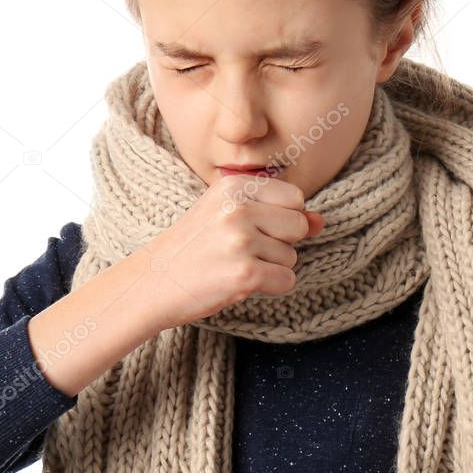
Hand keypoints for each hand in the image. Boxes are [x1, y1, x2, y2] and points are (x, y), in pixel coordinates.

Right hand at [142, 172, 324, 327]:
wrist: (152, 282)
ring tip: (233, 265)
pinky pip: (287, 280)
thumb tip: (320, 221)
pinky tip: (239, 283)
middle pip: (298, 225)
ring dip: (270, 267)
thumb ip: (276, 213)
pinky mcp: (245, 273)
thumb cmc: (192, 248)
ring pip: (292, 256)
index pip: (295, 198)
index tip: (251, 229)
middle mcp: (238, 208)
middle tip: (241, 250)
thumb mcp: (228, 216)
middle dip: (279, 243)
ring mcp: (241, 240)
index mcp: (234, 185)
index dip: (281, 219)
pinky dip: (270, 287)